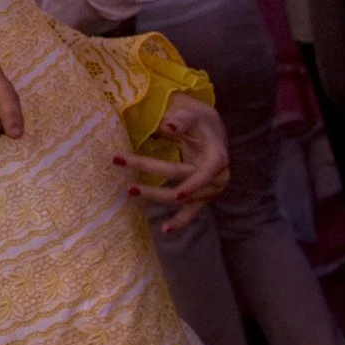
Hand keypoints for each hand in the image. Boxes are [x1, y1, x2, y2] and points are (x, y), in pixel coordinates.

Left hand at [118, 95, 230, 234]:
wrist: (207, 126)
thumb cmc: (197, 119)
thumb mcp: (191, 113)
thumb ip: (181, 120)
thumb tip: (168, 126)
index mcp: (217, 157)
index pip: (205, 174)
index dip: (193, 185)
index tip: (177, 194)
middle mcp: (217, 177)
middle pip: (184, 183)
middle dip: (155, 182)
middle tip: (126, 178)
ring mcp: (209, 189)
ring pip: (183, 200)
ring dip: (157, 197)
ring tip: (130, 191)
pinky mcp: (200, 196)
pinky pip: (190, 212)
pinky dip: (179, 221)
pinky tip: (165, 230)